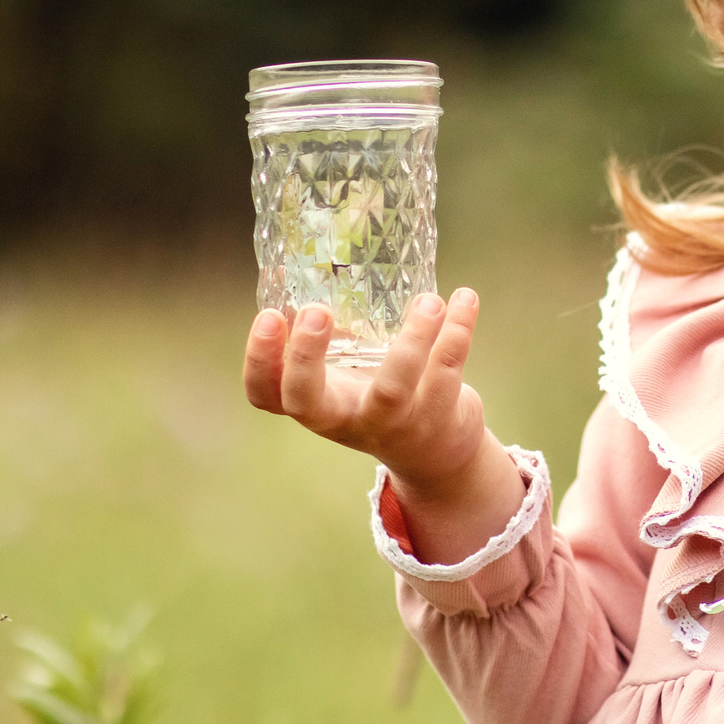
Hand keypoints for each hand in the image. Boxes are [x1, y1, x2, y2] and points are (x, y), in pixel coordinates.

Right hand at [243, 292, 521, 559]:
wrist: (436, 453)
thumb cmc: (379, 398)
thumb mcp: (348, 375)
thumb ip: (329, 335)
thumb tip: (295, 269)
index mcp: (318, 403)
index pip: (267, 395)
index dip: (259, 361)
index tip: (270, 315)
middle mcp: (348, 418)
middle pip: (309, 402)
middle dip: (306, 356)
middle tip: (317, 309)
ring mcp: (392, 424)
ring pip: (393, 388)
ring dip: (411, 340)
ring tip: (427, 300)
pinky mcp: (438, 418)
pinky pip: (447, 373)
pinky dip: (458, 331)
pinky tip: (465, 298)